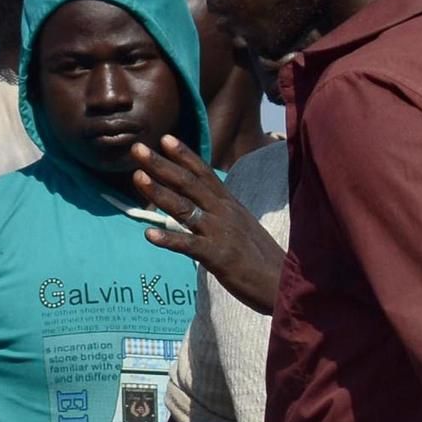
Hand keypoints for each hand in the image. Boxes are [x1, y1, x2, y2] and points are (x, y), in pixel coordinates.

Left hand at [132, 135, 285, 312]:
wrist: (284, 283)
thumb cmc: (262, 258)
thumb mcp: (242, 226)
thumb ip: (223, 212)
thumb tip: (205, 204)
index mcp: (230, 205)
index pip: (204, 174)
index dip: (184, 155)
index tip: (165, 138)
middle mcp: (224, 213)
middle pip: (188, 183)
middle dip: (161, 164)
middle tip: (137, 148)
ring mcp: (220, 233)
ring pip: (184, 208)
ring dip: (159, 191)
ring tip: (137, 177)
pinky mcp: (218, 256)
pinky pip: (188, 245)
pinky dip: (168, 239)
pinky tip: (148, 234)